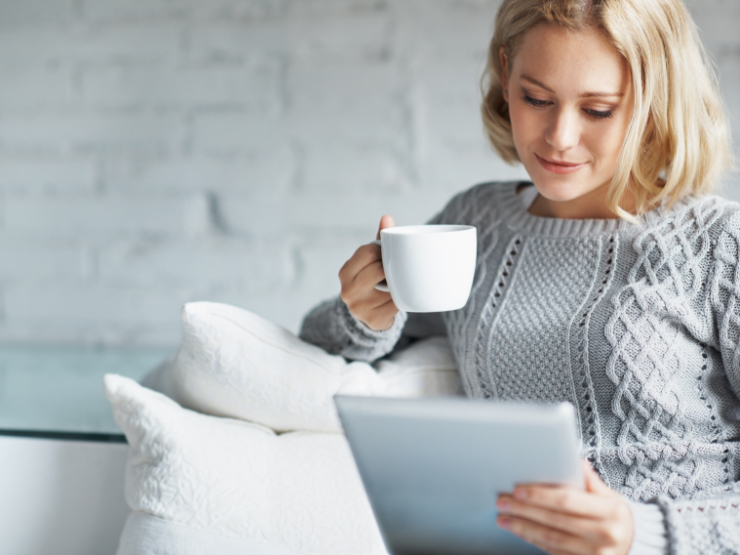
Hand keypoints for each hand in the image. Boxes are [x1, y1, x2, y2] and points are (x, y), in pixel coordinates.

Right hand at [339, 215, 398, 330]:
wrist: (368, 315)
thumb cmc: (371, 280)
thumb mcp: (370, 261)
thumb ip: (379, 241)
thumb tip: (387, 217)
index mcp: (345, 272)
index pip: (368, 252)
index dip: (382, 251)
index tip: (386, 255)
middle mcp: (348, 290)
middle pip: (378, 269)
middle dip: (390, 267)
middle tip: (394, 268)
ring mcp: (360, 307)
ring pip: (391, 286)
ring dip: (398, 283)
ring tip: (396, 282)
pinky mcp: (374, 320)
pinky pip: (397, 303)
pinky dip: (403, 298)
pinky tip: (399, 296)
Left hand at [495, 460, 633, 554]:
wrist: (633, 545)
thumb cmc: (615, 516)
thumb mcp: (610, 496)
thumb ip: (590, 480)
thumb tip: (575, 461)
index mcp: (610, 510)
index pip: (567, 500)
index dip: (540, 495)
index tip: (518, 490)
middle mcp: (604, 533)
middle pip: (554, 519)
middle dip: (524, 510)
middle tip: (502, 502)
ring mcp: (594, 553)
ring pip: (551, 538)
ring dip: (523, 527)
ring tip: (504, 518)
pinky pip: (553, 551)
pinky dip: (533, 540)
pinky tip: (520, 531)